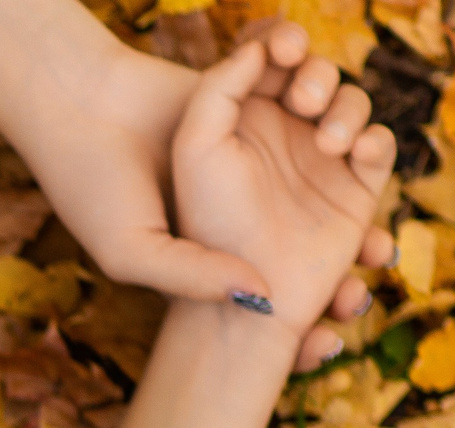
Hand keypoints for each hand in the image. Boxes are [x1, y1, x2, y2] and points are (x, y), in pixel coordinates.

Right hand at [3, 22, 388, 365]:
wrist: (76, 110)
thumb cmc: (93, 190)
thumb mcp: (134, 254)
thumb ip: (195, 278)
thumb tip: (266, 302)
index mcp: (218, 243)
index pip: (277, 285)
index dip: (316, 303)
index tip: (345, 311)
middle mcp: (244, 196)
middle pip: (317, 225)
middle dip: (356, 244)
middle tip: (379, 255)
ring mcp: (253, 141)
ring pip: (329, 151)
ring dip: (354, 157)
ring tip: (346, 151)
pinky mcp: (252, 89)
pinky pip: (311, 90)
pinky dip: (334, 99)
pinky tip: (346, 133)